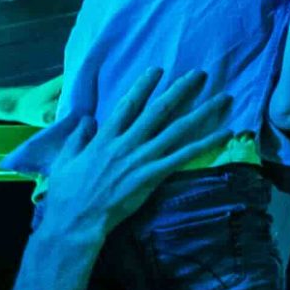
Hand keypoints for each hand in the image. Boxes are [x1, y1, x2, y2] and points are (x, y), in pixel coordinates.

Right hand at [34, 71, 228, 240]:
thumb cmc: (67, 193)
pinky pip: (185, 155)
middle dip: (181, 90)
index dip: (144, 85)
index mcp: (104, 138)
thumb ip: (78, 138)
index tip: (158, 69)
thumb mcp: (64, 160)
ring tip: (224, 97)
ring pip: (178, 129)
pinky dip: (207, 143)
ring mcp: (141, 158)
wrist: (75, 220)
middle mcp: (126, 143)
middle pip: (159, 110)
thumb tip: (87, 119)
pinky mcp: (153, 175)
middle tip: (200, 73)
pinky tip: (225, 133)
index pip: (128, 105)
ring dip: (203, 111)